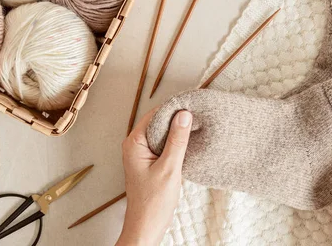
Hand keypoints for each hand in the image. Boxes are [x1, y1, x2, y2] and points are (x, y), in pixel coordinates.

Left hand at [116, 108, 191, 245]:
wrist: (146, 227)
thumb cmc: (154, 202)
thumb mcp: (169, 168)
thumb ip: (177, 140)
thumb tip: (184, 114)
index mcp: (134, 143)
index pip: (154, 115)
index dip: (173, 108)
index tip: (191, 104)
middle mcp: (134, 145)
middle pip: (157, 122)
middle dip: (175, 118)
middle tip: (197, 114)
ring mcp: (140, 154)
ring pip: (160, 134)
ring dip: (176, 131)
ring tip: (196, 125)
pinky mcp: (148, 162)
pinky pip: (161, 145)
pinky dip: (174, 142)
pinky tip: (188, 143)